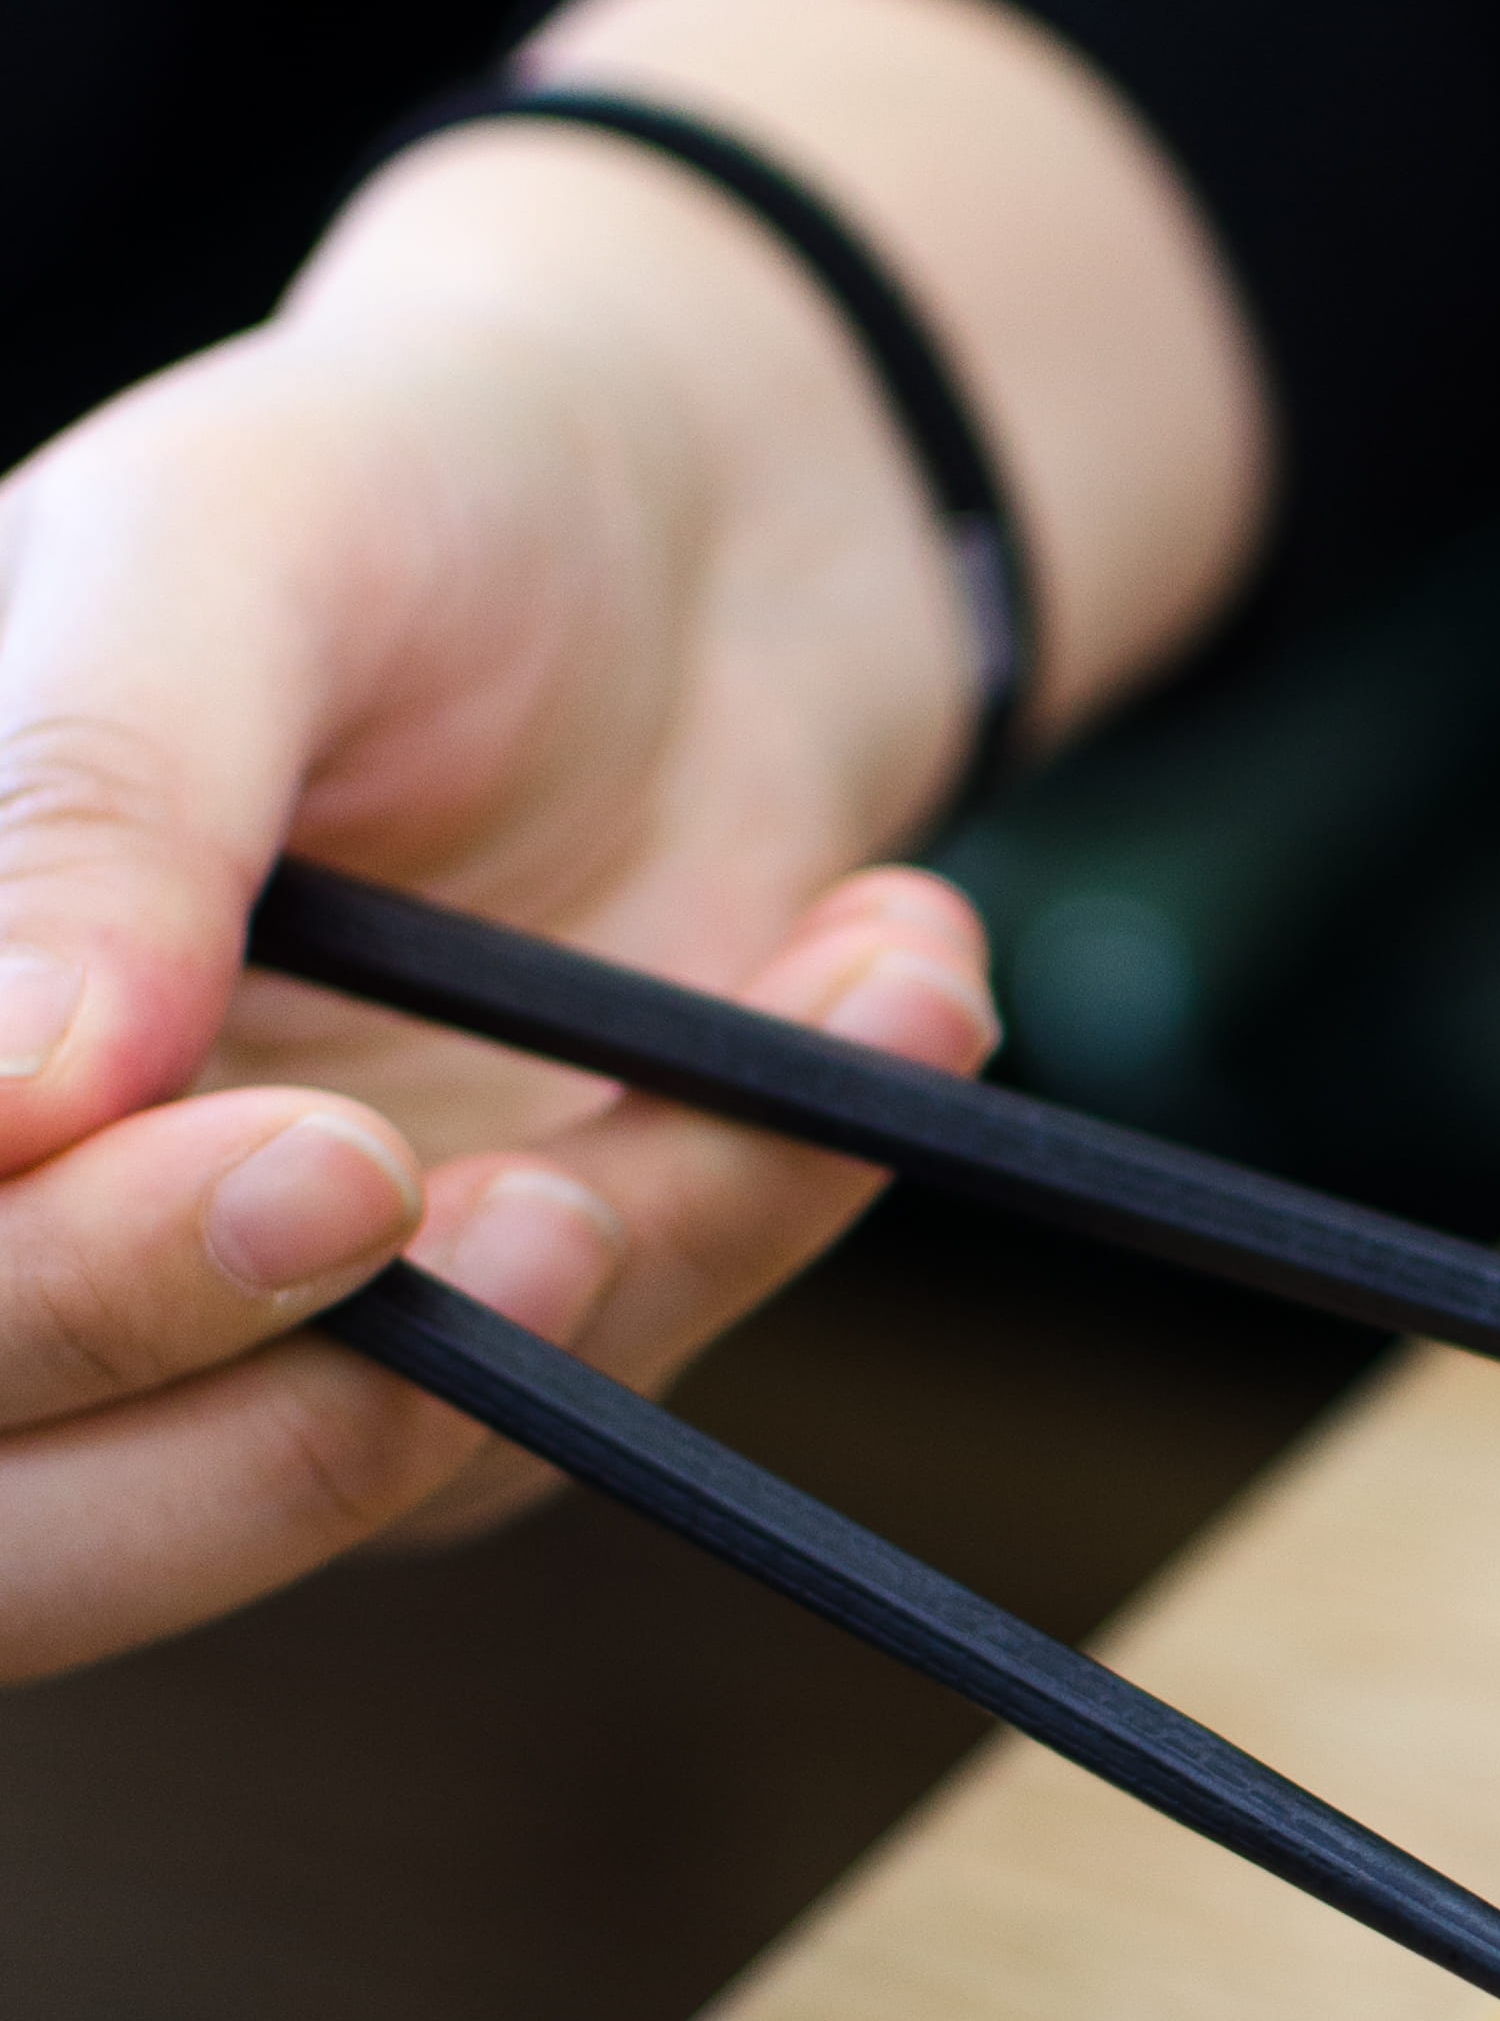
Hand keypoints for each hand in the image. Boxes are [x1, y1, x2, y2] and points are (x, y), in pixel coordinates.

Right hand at [0, 0, 1269, 1681]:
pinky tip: (891, 968)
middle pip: (55, 1538)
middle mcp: (30, 1216)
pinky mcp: (488, 1340)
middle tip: (560, 1212)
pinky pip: (617, 1377)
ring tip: (843, 978)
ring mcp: (250, 1308)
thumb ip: (103, 797)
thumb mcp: (224, 544)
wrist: (676, 518)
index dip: (72, 1298)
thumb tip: (21, 1098)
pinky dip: (779, 1190)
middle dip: (309, 1425)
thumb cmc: (393, 483)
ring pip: (381, 1477)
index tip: (321, 1163)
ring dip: (644, 1256)